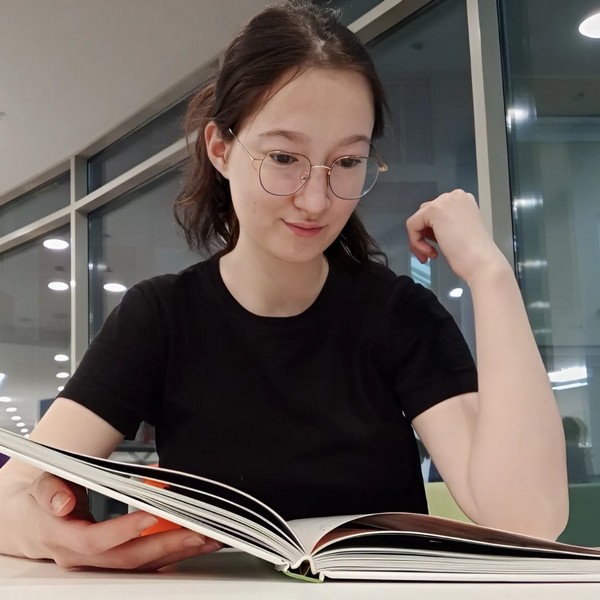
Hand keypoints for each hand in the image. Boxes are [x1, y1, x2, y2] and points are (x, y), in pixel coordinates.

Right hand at [19, 472, 221, 569]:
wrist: (30, 524)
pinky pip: (146, 563)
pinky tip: (196, 545)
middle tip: (199, 533)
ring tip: (209, 539)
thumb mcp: (41, 486)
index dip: (123, 529)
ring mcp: (100, 565)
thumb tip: (62, 502)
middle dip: (166, 545)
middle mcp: (84, 559)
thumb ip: (51, 491)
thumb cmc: (40, 503)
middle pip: (129, 558)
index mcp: (64, 538)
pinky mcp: (114, 562)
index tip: (150, 514)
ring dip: (177, 552)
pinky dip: (172, 554)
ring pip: (143, 565)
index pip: (96, 540)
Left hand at [405, 189, 506, 284]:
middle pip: (425, 215)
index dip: (431, 233)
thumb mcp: (458, 232)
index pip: (436, 213)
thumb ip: (444, 225)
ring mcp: (445, 201)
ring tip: (430, 254)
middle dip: (423, 236)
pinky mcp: (434, 210)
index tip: (436, 248)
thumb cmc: (475, 254)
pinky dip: (416, 242)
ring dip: (419, 240)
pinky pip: (411, 225)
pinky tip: (430, 252)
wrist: (482, 262)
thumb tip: (426, 229)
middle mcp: (455, 197)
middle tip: (429, 253)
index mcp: (464, 201)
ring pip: (417, 220)